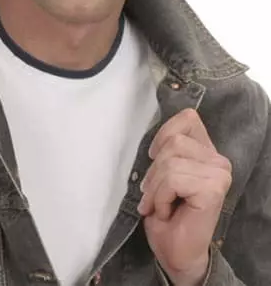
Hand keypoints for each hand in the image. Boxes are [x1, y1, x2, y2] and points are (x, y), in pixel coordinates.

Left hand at [137, 108, 231, 285]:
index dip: (163, 134)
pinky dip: (161, 197)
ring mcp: (218, 174)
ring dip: (155, 188)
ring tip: (159, 205)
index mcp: (207, 152)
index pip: (187, 118)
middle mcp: (218, 161)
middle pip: (173, 142)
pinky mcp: (213, 189)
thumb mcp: (161, 173)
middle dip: (153, 171)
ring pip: (170, 161)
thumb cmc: (168, 216)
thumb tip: (154, 140)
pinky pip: (172, 179)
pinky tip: (167, 211)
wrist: (176, 253)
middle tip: (153, 195)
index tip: (153, 157)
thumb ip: (166, 151)